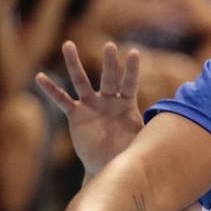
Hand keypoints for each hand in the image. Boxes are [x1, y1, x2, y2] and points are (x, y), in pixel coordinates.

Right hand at [36, 41, 143, 174]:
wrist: (109, 165)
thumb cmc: (128, 151)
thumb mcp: (140, 140)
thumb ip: (149, 130)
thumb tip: (170, 128)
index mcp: (126, 104)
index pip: (129, 83)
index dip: (131, 69)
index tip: (133, 53)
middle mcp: (108, 100)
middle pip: (108, 78)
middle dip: (109, 63)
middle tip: (109, 45)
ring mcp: (91, 105)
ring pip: (81, 81)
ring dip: (74, 63)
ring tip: (68, 45)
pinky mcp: (76, 114)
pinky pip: (62, 100)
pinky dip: (51, 90)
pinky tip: (40, 77)